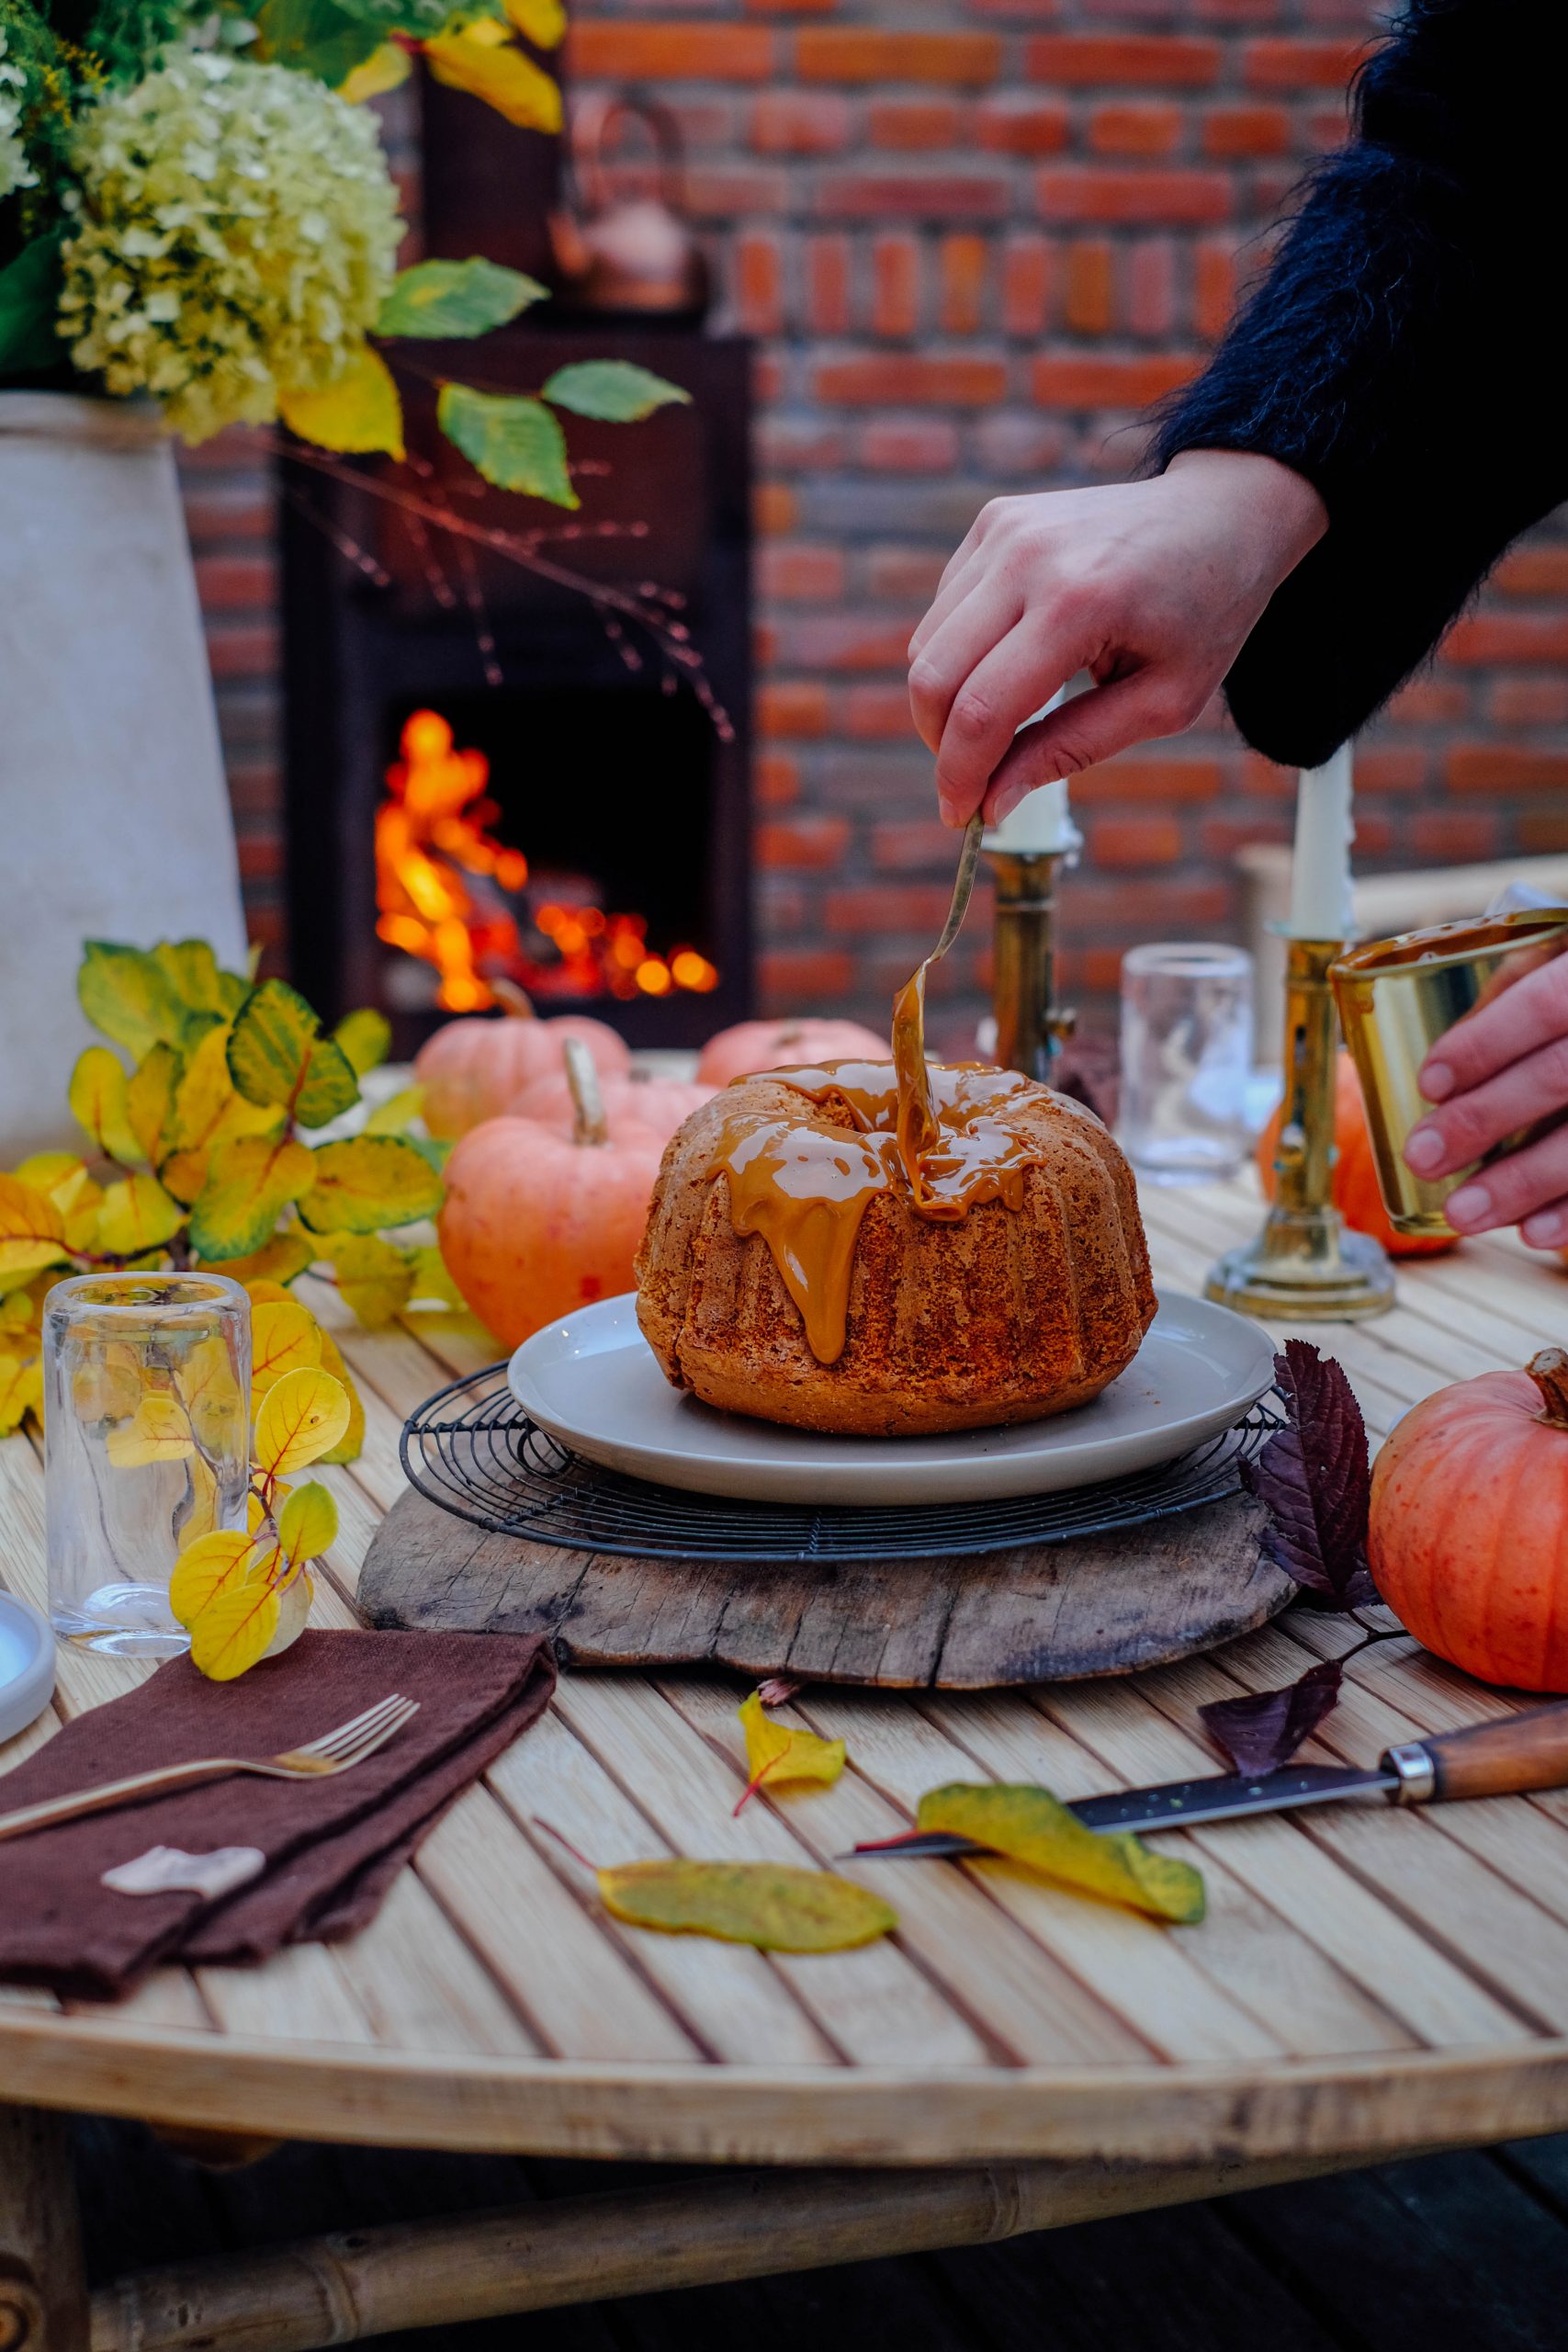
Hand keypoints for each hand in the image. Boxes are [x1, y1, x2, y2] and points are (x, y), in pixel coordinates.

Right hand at [907, 450, 1327, 826]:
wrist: (1222, 516)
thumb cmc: (1205, 616)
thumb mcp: (1163, 703)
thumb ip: (1072, 751)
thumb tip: (993, 803)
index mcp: (1080, 603)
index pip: (983, 708)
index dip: (960, 774)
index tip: (961, 818)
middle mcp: (1028, 557)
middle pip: (934, 676)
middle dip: (941, 745)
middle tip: (971, 782)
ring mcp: (1006, 531)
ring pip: (927, 644)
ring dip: (947, 703)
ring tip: (997, 728)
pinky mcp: (996, 522)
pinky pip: (945, 609)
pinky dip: (959, 656)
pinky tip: (1007, 667)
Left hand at [1405, 947, 1567, 1246]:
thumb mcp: (1561, 960)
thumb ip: (1513, 994)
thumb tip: (1446, 1069)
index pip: (1547, 1002)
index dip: (1487, 1042)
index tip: (1429, 1083)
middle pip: (1560, 1075)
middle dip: (1484, 1119)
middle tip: (1422, 1157)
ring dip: (1525, 1182)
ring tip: (1462, 1215)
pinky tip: (1534, 1232)